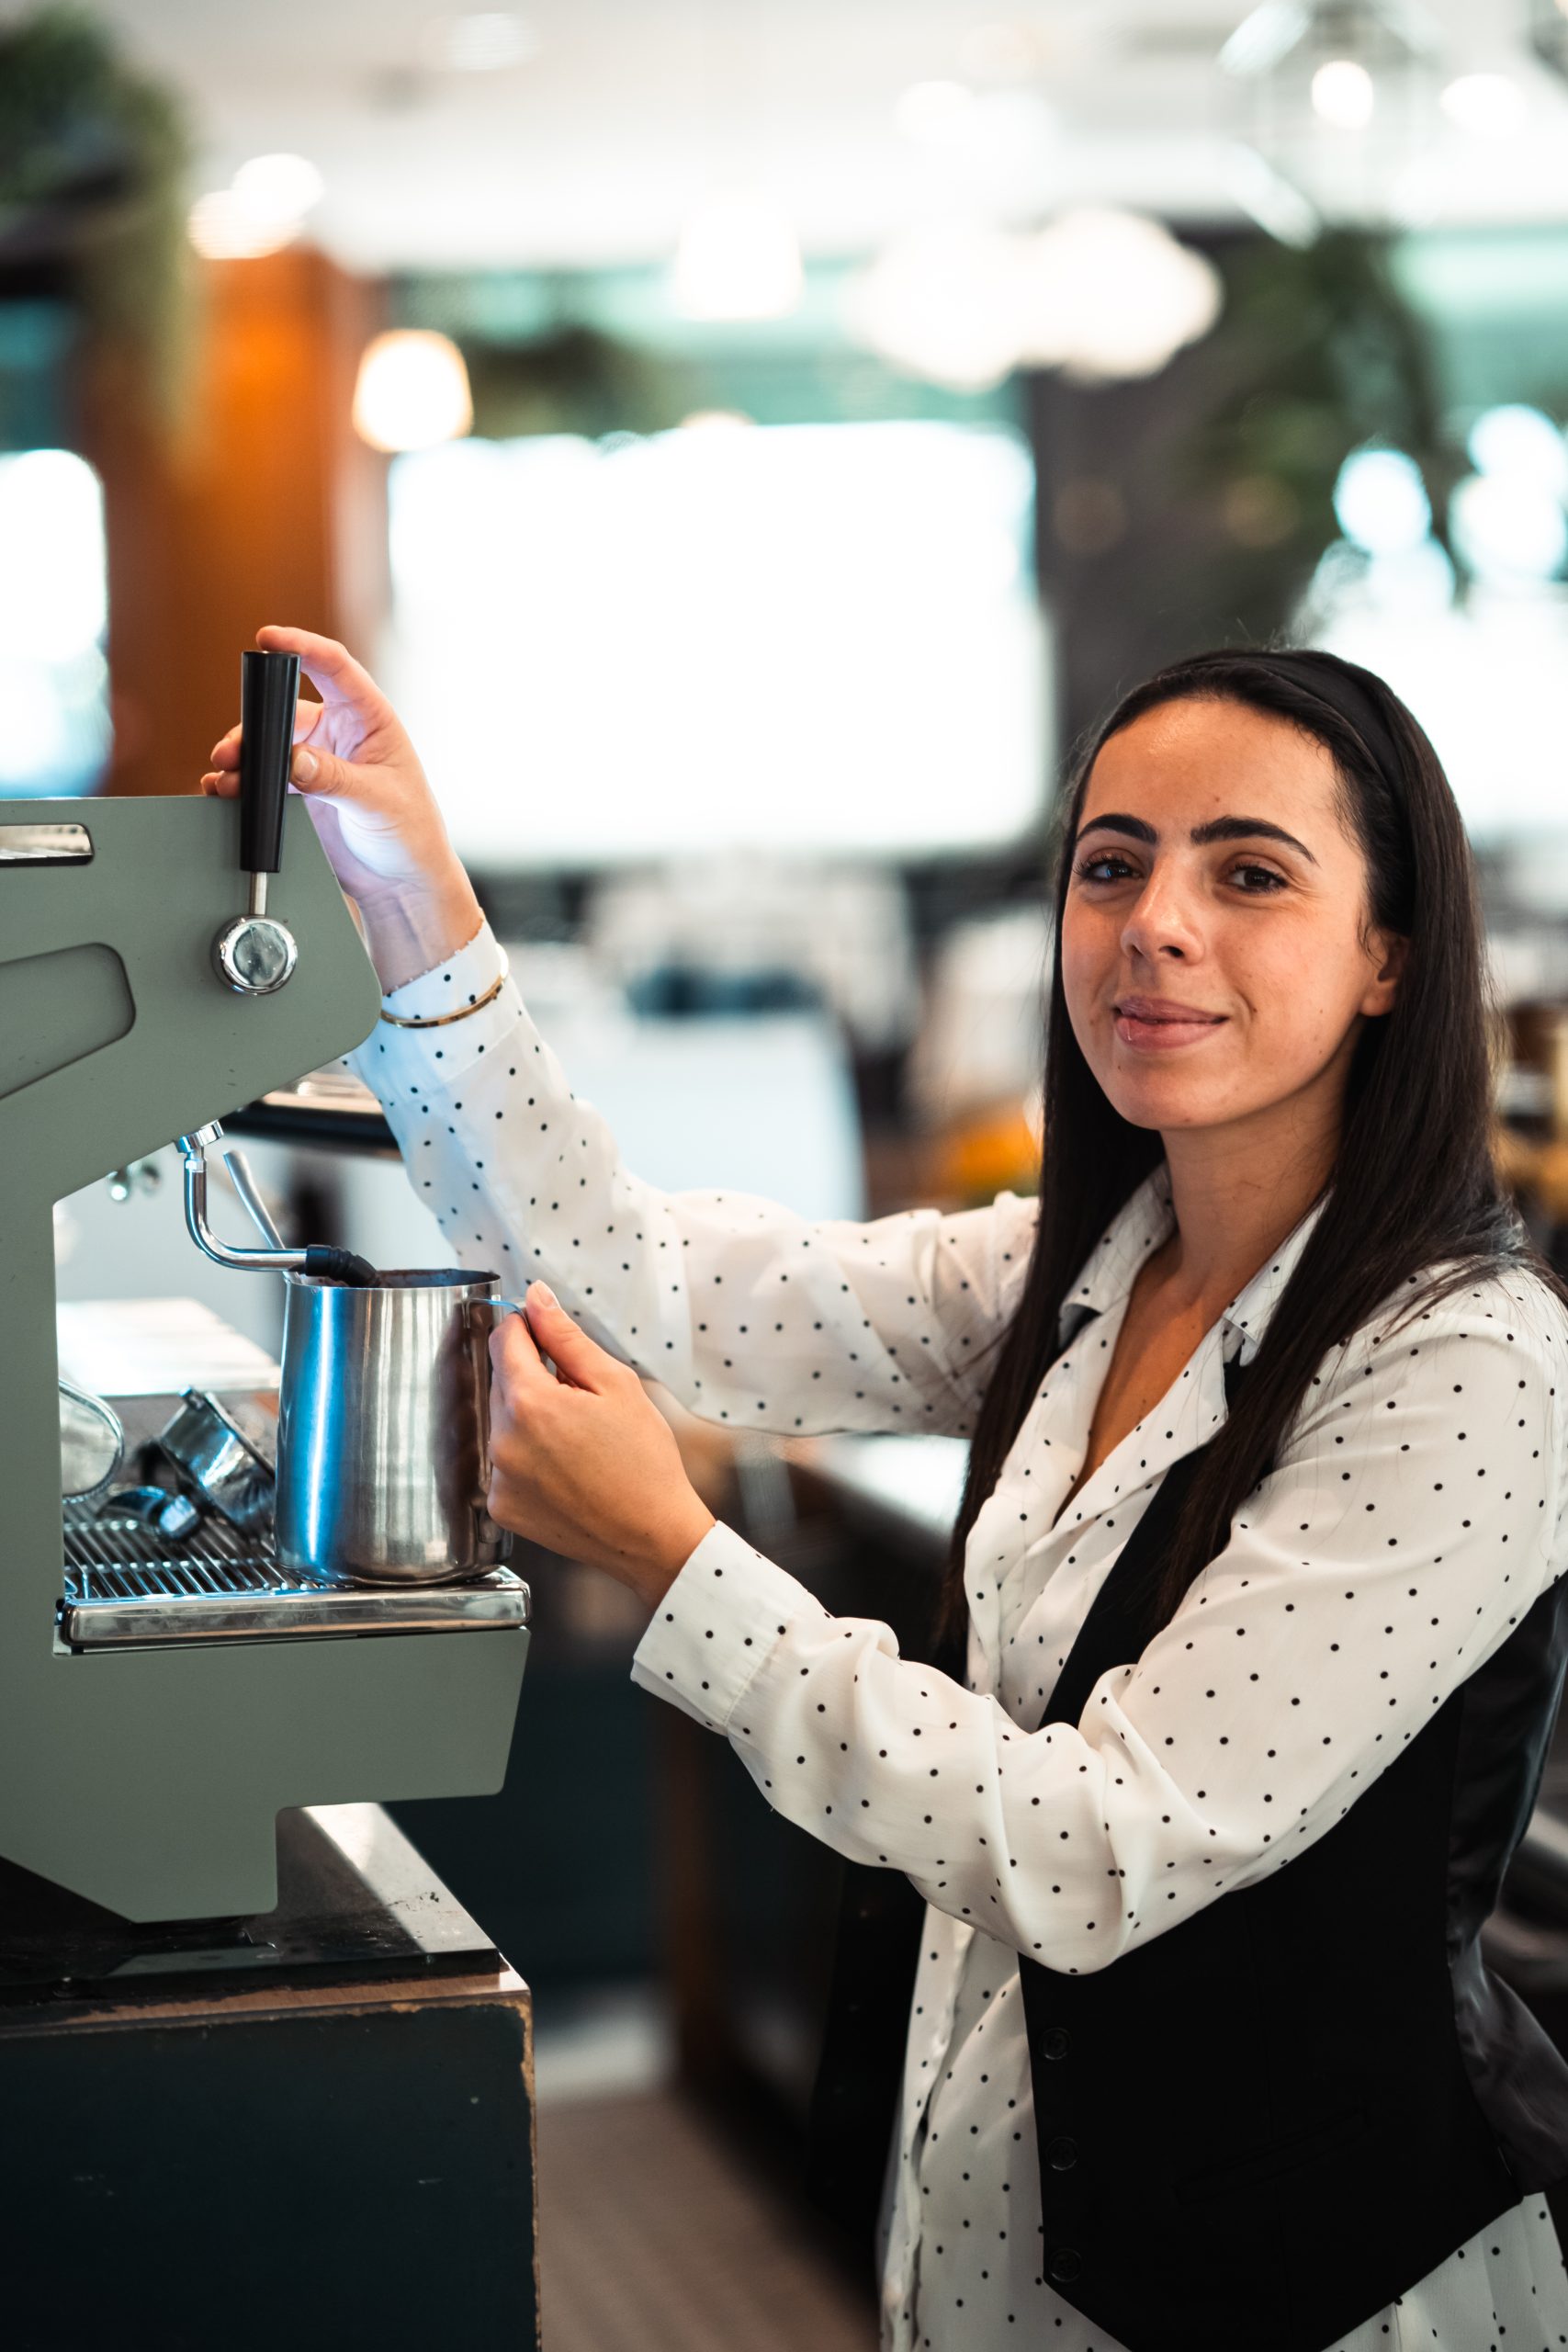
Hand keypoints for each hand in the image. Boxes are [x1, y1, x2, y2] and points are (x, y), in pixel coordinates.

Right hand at [199, 624, 483, 991]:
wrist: (402, 885)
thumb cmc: (411, 835)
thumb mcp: (377, 802)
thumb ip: (335, 778)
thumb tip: (293, 759)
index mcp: (370, 719)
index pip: (333, 667)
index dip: (301, 645)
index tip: (269, 638)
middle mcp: (340, 733)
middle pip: (284, 710)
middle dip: (253, 725)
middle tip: (231, 752)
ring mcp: (316, 762)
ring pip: (266, 745)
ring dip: (241, 758)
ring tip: (225, 779)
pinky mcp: (298, 793)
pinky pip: (261, 778)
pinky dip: (240, 783)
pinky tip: (225, 793)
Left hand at [487, 1283, 716, 1608]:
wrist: (652, 1537)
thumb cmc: (644, 1461)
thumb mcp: (615, 1384)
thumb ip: (566, 1338)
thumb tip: (535, 1297)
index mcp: (529, 1403)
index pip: (504, 1340)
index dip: (526, 1329)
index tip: (547, 1336)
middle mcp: (502, 1441)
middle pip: (502, 1381)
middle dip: (534, 1378)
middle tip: (582, 1399)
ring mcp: (498, 1479)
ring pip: (503, 1423)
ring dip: (531, 1418)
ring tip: (579, 1441)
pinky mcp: (502, 1507)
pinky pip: (505, 1463)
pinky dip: (528, 1458)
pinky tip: (567, 1470)